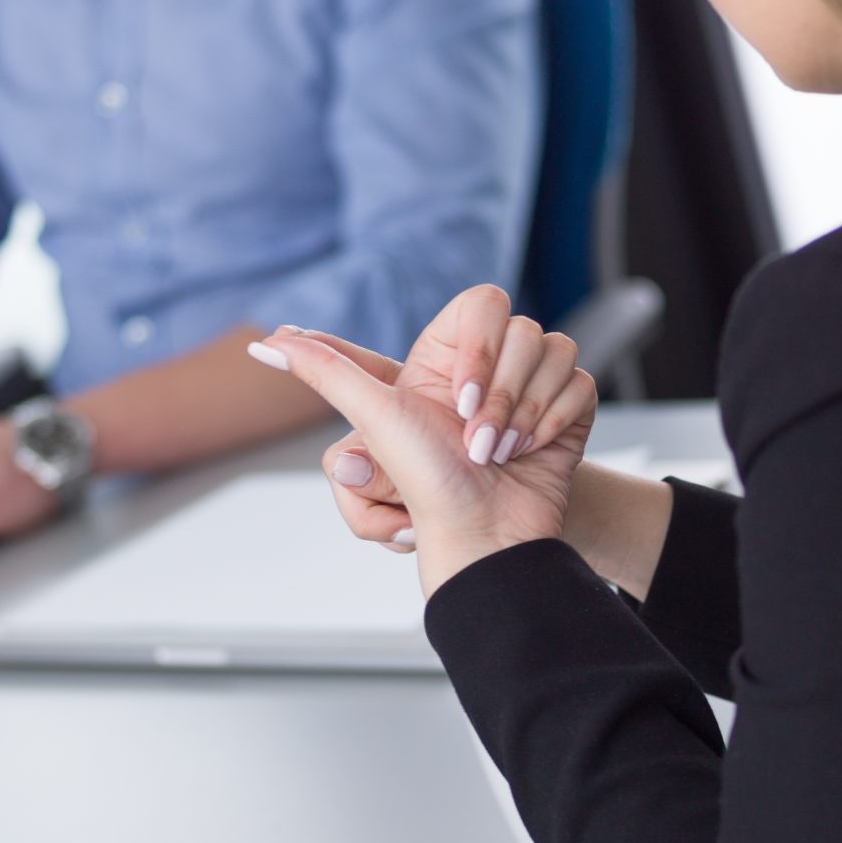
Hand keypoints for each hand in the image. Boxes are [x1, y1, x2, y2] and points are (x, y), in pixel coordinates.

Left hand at [251, 285, 598, 594]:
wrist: (489, 537)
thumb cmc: (428, 485)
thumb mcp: (371, 419)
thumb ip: (322, 371)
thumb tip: (262, 345)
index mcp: (447, 359)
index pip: (483, 305)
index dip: (477, 350)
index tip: (459, 401)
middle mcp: (490, 367)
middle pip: (522, 331)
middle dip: (499, 398)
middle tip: (477, 443)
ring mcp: (531, 386)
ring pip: (554, 352)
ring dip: (526, 415)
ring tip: (500, 455)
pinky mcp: (568, 407)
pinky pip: (579, 384)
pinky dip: (554, 424)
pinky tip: (530, 452)